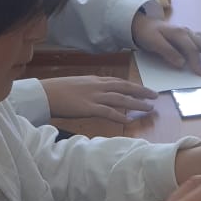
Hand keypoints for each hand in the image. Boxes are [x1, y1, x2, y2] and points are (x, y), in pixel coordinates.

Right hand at [41, 75, 157, 121]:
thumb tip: (101, 96)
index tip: (146, 90)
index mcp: (95, 80)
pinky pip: (108, 112)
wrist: (46, 93)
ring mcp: (94, 96)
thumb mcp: (79, 86)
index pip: (119, 81)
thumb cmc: (59, 91)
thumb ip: (92, 90)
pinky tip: (129, 119)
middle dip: (141, 91)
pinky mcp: (88, 107)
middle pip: (124, 87)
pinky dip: (119, 115)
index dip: (134, 86)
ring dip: (136, 103)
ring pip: (120, 98)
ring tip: (149, 108)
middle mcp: (98, 86)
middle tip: (155, 96)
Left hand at [132, 13, 200, 75]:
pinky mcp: (190, 34)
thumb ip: (168, 52)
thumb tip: (182, 63)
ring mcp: (189, 32)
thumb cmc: (148, 35)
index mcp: (178, 33)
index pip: (191, 49)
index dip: (197, 62)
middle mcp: (187, 31)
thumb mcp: (154, 43)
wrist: (145, 24)